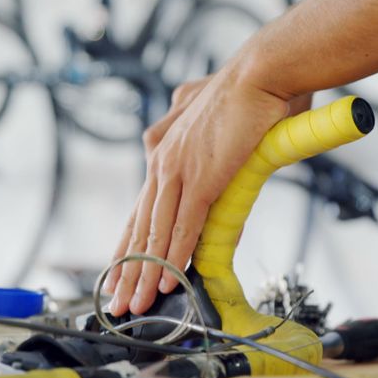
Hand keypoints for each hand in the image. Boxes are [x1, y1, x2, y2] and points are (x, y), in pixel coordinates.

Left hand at [104, 66, 291, 315]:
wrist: (262, 73)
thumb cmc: (250, 90)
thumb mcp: (215, 116)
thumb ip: (202, 132)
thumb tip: (202, 142)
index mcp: (164, 146)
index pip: (142, 205)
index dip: (130, 241)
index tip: (119, 268)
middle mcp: (162, 159)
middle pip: (140, 225)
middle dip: (127, 268)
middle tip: (116, 300)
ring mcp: (177, 169)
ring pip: (155, 233)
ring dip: (145, 274)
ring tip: (136, 305)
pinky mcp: (199, 178)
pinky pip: (183, 227)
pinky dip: (173, 258)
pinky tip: (166, 282)